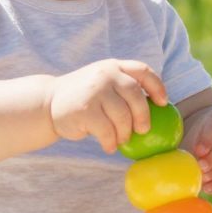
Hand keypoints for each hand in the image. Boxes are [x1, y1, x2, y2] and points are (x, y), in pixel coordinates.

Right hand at [45, 59, 166, 154]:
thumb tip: (157, 110)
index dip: (157, 87)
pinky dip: (111, 142)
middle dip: (143, 116)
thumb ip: (123, 88)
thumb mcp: (103, 83)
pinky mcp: (85, 110)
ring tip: (121, 140)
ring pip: (122, 116)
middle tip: (143, 130)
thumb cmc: (84, 98)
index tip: (163, 103)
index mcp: (114, 66)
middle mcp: (106, 74)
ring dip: (125, 133)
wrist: (48, 102)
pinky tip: (109, 146)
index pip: (143, 71)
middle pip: (135, 96)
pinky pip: (107, 131)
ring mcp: (95, 91)